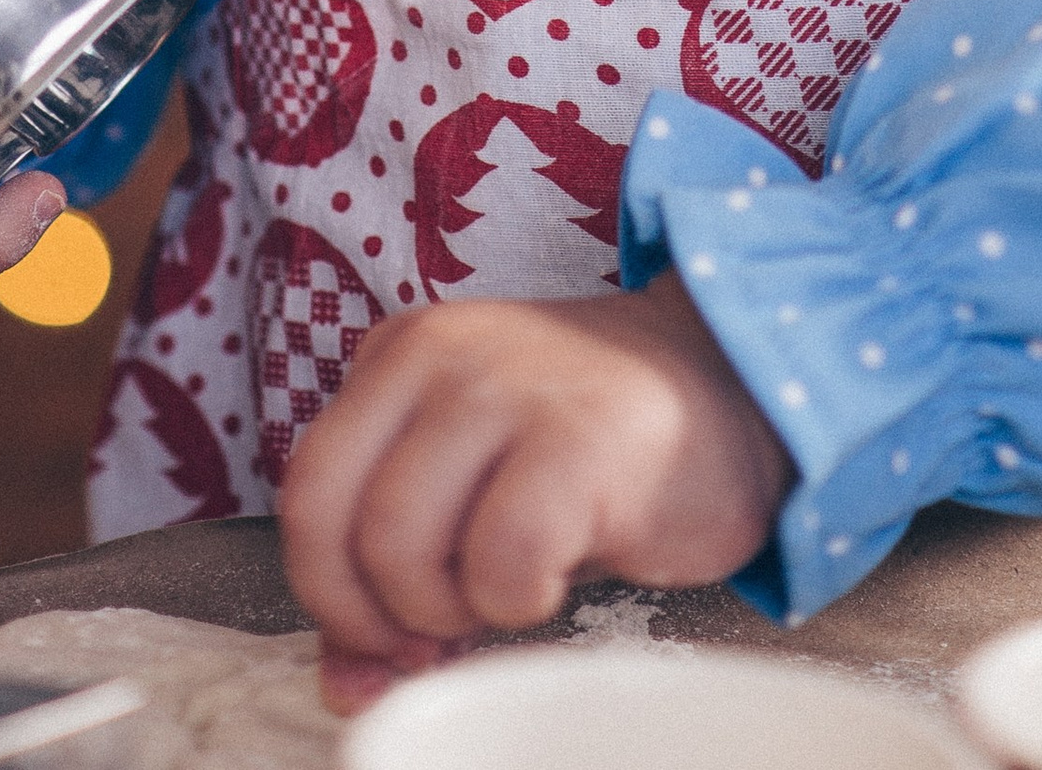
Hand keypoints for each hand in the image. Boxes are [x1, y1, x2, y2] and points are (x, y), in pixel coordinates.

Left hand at [277, 268, 794, 709]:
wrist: (732, 391)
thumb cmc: (593, 454)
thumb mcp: (474, 491)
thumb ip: (399, 576)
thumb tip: (345, 688)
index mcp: (398, 357)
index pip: (308, 494)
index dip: (336, 594)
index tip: (394, 631)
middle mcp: (439, 354)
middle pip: (337, 524)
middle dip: (383, 613)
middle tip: (451, 622)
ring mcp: (507, 385)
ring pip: (400, 544)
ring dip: (451, 608)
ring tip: (511, 584)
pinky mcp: (580, 434)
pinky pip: (500, 557)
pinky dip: (518, 600)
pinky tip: (559, 572)